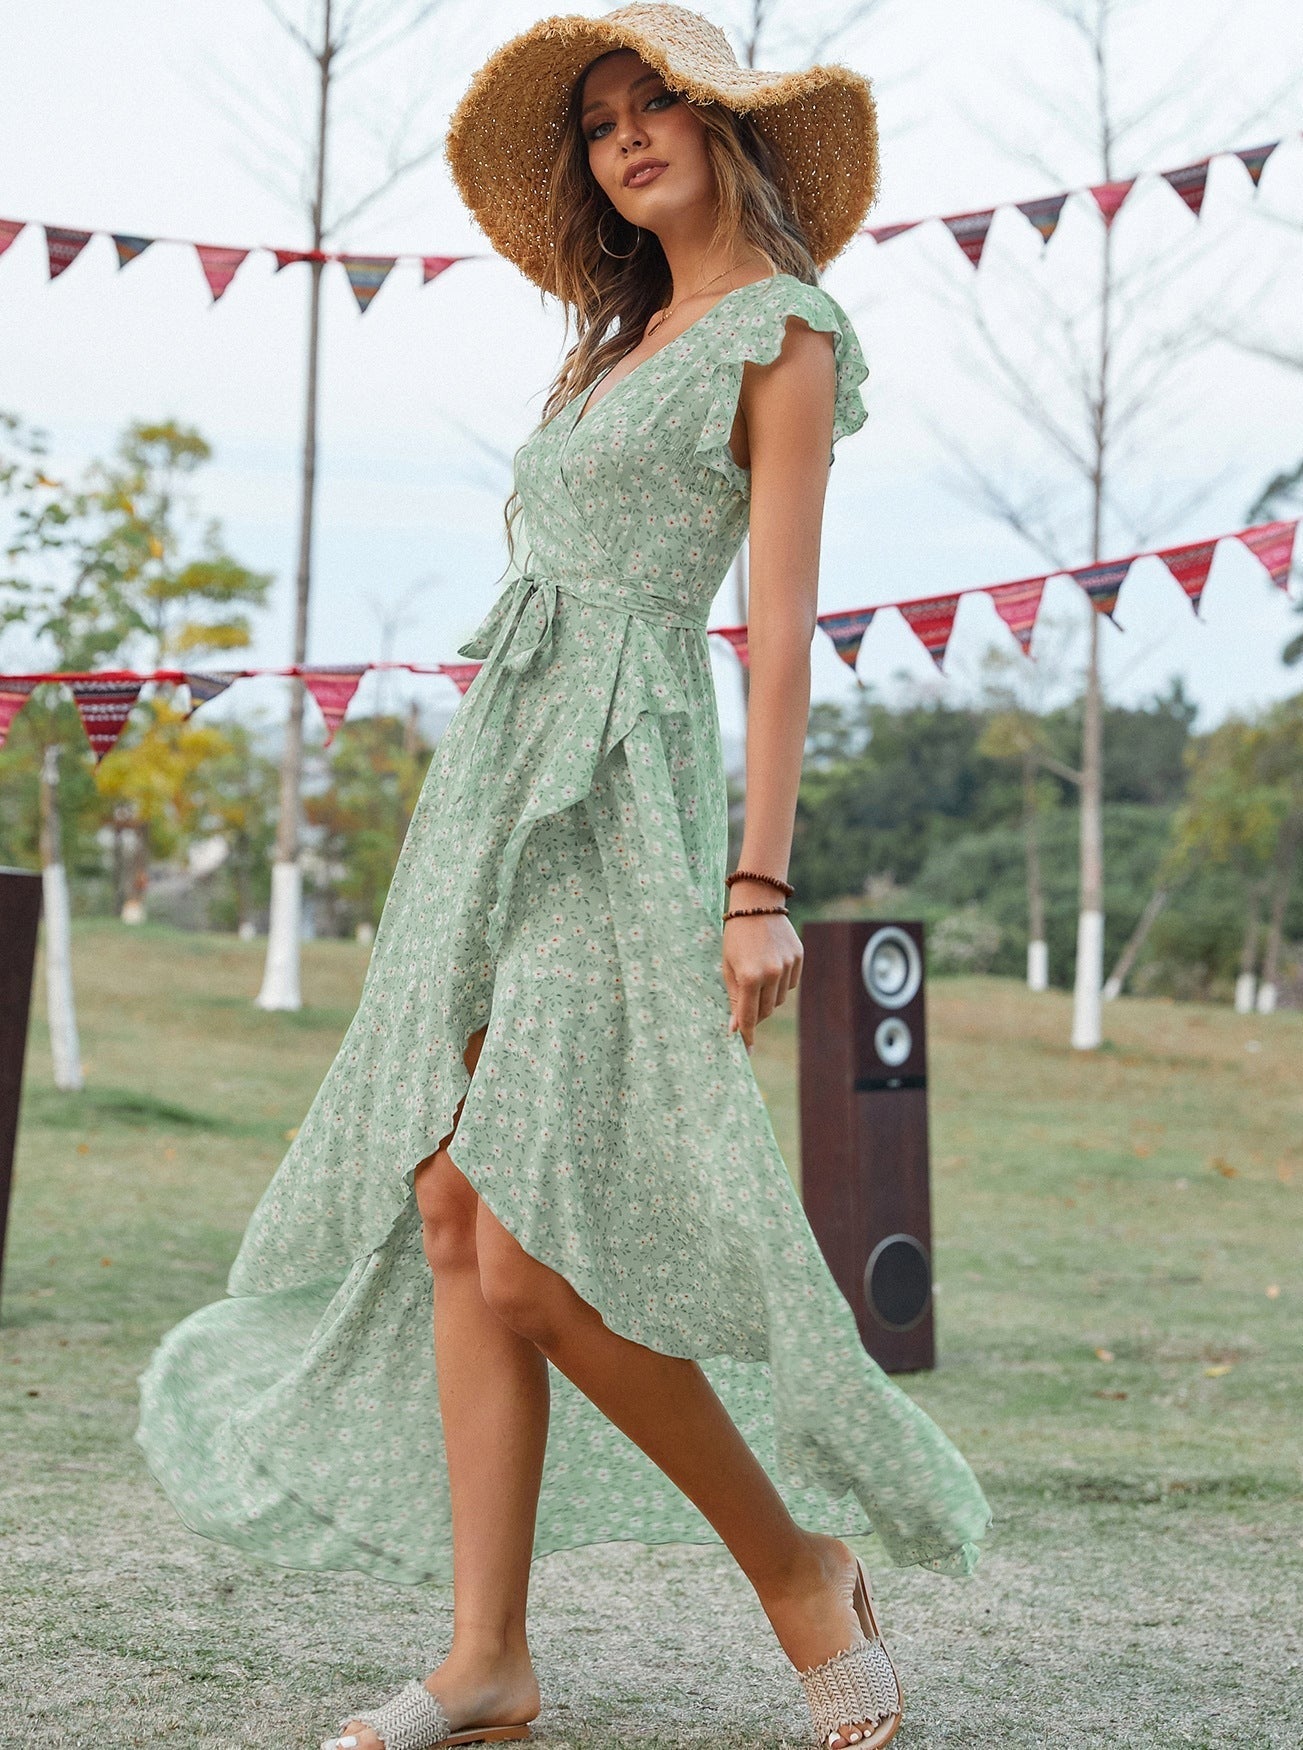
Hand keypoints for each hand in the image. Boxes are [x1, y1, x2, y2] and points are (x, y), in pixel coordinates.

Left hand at [722, 902, 801, 1051]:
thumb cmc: (735, 936)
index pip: (748, 1016)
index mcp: (749, 977)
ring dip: (768, 998)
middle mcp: (772, 973)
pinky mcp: (798, 958)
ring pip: (779, 999)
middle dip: (755, 1014)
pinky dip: (780, 983)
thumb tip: (735, 1028)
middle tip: (745, 1007)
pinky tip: (770, 966)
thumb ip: (733, 998)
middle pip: (766, 1011)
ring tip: (756, 978)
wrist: (757, 904)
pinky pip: (790, 983)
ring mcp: (788, 965)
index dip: (746, 1035)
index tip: (745, 1050)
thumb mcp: (728, 967)